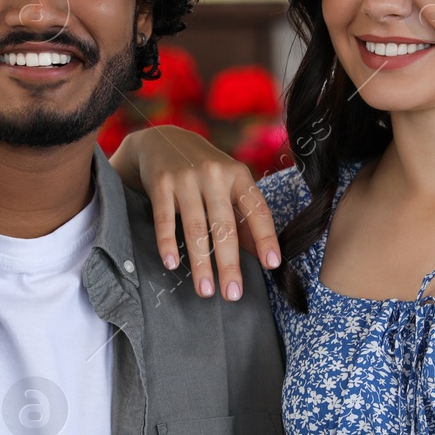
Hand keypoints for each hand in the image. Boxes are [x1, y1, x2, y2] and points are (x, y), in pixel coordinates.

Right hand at [112, 126, 281, 299]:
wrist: (162, 140)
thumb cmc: (204, 170)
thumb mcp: (229, 185)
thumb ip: (244, 217)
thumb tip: (262, 255)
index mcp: (239, 176)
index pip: (257, 210)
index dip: (266, 238)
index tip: (272, 264)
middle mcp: (215, 175)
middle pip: (225, 227)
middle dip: (230, 264)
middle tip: (233, 294)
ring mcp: (187, 179)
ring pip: (196, 228)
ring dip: (201, 263)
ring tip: (205, 291)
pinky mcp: (161, 184)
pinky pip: (165, 219)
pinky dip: (168, 243)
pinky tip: (172, 264)